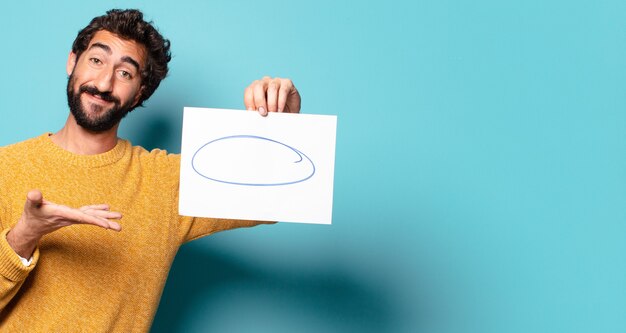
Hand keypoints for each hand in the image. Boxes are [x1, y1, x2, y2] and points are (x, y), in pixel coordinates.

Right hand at [6, 190, 121, 257]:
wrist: (31, 227)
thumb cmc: (31, 215)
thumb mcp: (30, 206)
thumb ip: (33, 199)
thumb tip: (34, 193)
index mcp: (63, 215)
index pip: (81, 218)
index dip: (94, 221)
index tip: (106, 226)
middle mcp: (71, 218)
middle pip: (91, 220)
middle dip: (105, 223)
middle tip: (120, 228)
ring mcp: (73, 217)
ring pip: (91, 216)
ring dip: (106, 217)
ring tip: (119, 217)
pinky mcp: (72, 215)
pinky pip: (87, 213)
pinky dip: (97, 210)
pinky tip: (106, 207)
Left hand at [244, 76, 300, 115]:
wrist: (289, 113)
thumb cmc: (274, 111)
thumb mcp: (264, 112)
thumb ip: (258, 111)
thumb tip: (252, 116)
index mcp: (256, 88)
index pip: (249, 91)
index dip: (249, 101)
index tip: (252, 112)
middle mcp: (265, 82)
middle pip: (258, 86)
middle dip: (259, 101)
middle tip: (263, 113)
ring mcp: (276, 81)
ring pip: (272, 88)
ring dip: (271, 103)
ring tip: (273, 113)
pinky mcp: (287, 83)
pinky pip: (283, 90)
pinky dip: (281, 101)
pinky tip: (280, 110)